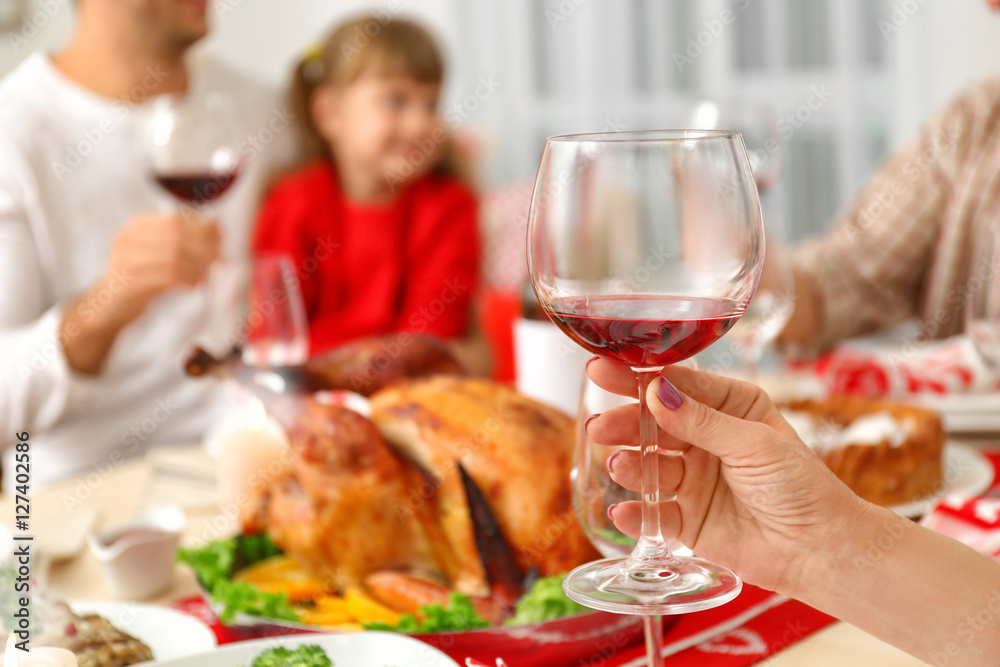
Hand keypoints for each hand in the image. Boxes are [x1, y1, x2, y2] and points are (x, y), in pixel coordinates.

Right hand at [93, 211, 220, 325]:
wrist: (106, 305)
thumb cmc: (140, 278)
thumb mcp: (157, 253)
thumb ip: (181, 240)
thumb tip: (218, 229)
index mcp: (137, 225)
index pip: (176, 219)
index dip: (203, 229)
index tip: (221, 241)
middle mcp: (129, 237)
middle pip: (177, 236)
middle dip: (204, 248)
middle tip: (220, 261)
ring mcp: (127, 258)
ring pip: (174, 255)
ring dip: (198, 266)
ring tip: (207, 276)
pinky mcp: (130, 281)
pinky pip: (168, 276)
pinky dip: (187, 280)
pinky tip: (194, 286)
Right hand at [585, 359, 867, 595]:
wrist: (821, 550)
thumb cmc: (802, 486)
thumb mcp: (754, 443)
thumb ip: (702, 421)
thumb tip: (657, 393)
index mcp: (728, 407)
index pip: (675, 385)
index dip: (637, 379)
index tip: (602, 371)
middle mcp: (705, 440)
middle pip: (653, 425)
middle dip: (625, 425)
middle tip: (600, 427)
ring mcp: (693, 481)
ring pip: (650, 467)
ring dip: (631, 465)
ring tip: (621, 464)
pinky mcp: (687, 521)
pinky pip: (654, 515)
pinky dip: (637, 513)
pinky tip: (624, 511)